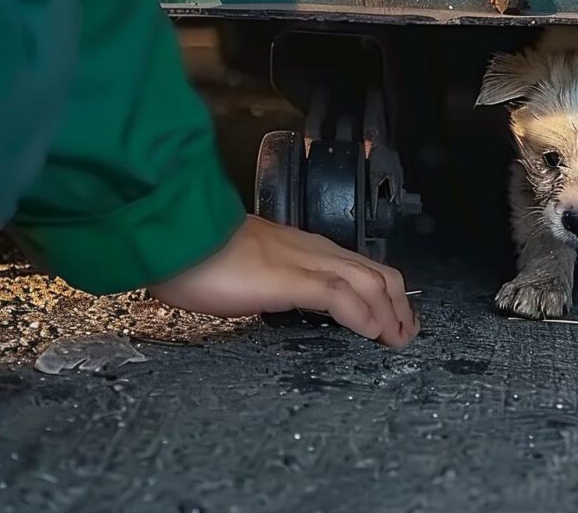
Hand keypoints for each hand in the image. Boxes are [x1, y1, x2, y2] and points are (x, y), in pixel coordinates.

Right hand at [148, 215, 417, 347]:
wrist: (173, 236)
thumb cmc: (200, 255)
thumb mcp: (250, 271)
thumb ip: (275, 283)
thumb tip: (281, 300)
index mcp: (305, 248)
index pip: (362, 267)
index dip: (386, 293)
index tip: (394, 320)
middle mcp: (314, 251)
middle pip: (379, 274)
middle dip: (399, 306)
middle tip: (404, 336)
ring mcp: (304, 262)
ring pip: (370, 282)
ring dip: (390, 314)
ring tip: (397, 341)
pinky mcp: (290, 278)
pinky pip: (340, 295)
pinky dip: (363, 315)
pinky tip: (371, 333)